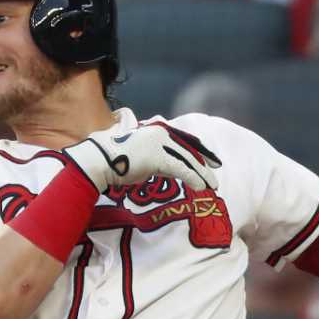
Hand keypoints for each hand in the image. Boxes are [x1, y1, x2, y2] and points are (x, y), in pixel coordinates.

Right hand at [63, 119, 220, 192]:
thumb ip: (155, 157)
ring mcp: (160, 144)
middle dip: (205, 161)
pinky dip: (193, 178)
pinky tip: (200, 187)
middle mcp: (161, 133)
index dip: (200, 150)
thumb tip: (164, 166)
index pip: (184, 140)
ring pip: (188, 160)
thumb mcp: (140, 154)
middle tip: (217, 172)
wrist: (101, 160)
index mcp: (157, 130)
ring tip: (212, 186)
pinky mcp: (158, 157)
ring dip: (202, 174)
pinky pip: (181, 169)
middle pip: (189, 149)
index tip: (211, 160)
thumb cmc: (116, 160)